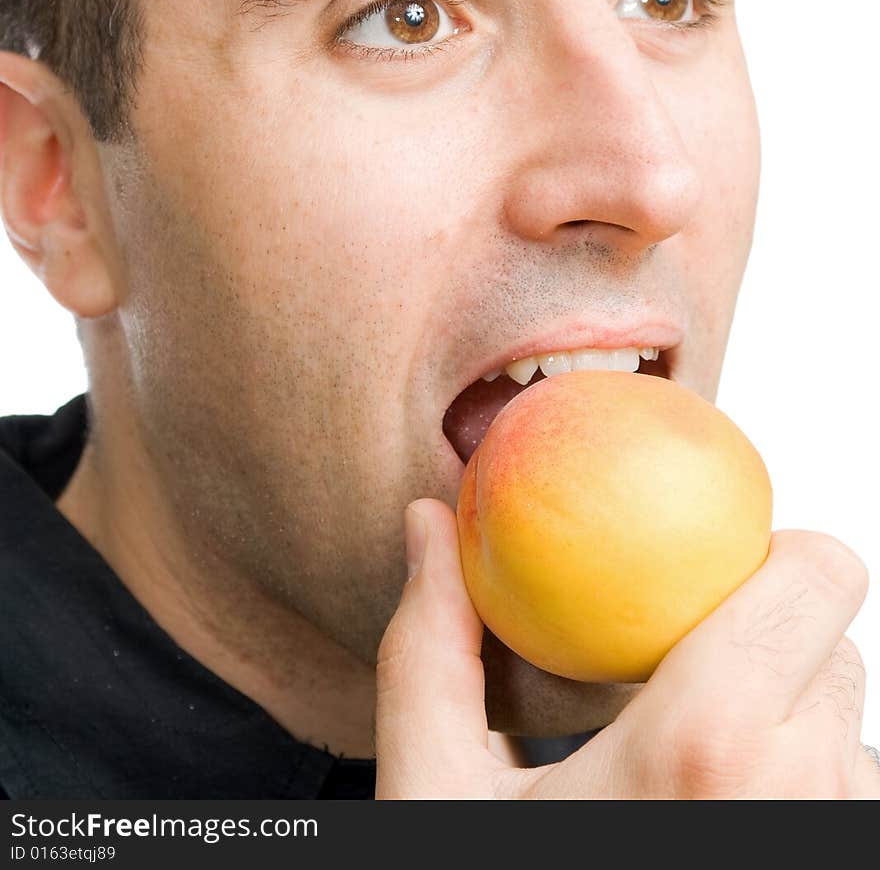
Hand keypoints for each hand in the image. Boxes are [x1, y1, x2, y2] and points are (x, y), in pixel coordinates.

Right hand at [375, 500, 878, 798]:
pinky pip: (846, 795)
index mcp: (709, 743)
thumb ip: (432, 649)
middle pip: (833, 643)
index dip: (776, 553)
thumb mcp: (441, 799)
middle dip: (764, 640)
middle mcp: (803, 789)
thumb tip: (426, 522)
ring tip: (695, 770)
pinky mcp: (838, 868)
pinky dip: (800, 785)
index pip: (822, 571)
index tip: (704, 578)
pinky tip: (717, 818)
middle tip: (678, 675)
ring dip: (787, 724)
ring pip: (849, 729)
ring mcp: (832, 841)